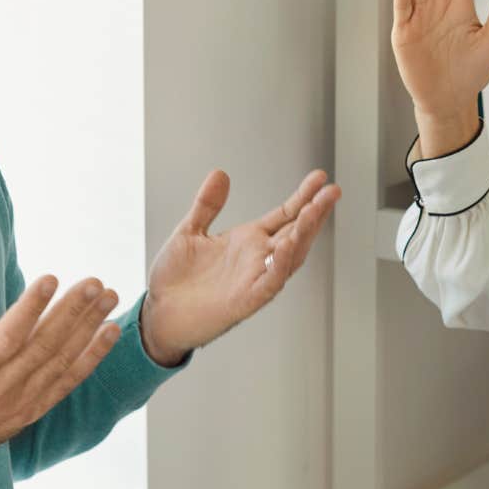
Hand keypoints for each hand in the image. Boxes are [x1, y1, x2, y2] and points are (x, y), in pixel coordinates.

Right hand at [0, 273, 121, 479]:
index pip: (8, 336)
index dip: (30, 308)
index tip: (51, 279)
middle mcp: (1, 387)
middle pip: (44, 344)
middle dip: (73, 311)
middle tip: (96, 282)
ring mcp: (21, 401)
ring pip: (61, 360)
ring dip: (89, 327)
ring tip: (109, 297)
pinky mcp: (33, 410)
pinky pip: (68, 382)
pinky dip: (92, 357)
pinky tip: (110, 332)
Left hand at [141, 168, 341, 363]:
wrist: (156, 314)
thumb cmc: (175, 280)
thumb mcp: (189, 231)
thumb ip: (207, 204)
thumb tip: (220, 174)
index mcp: (248, 241)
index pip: (285, 215)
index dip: (303, 196)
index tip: (320, 177)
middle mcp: (257, 259)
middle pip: (296, 232)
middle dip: (315, 212)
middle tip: (331, 191)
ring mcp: (254, 279)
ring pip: (291, 256)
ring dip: (305, 234)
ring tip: (315, 211)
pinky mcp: (245, 301)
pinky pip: (270, 282)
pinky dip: (281, 265)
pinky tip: (288, 245)